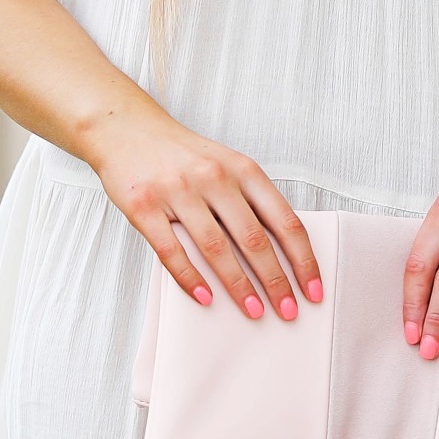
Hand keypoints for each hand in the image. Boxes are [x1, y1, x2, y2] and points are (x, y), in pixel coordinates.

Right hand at [95, 118, 322, 322]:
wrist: (125, 128)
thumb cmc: (182, 154)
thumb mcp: (227, 164)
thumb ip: (250, 199)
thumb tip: (281, 251)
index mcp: (242, 169)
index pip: (284, 220)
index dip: (303, 258)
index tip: (313, 288)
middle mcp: (214, 177)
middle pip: (254, 239)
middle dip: (275, 280)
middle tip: (287, 311)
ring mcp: (177, 191)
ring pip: (216, 248)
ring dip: (239, 285)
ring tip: (253, 311)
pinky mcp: (144, 206)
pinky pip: (172, 251)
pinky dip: (191, 279)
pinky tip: (206, 298)